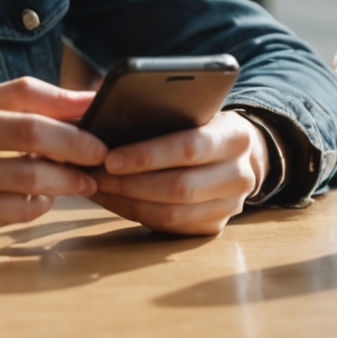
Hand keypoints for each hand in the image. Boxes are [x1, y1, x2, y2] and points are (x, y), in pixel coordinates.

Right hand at [0, 76, 103, 249]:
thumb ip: (18, 98)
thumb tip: (83, 99)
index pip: (30, 124)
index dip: (75, 134)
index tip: (103, 137)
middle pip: (35, 166)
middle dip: (77, 169)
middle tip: (99, 166)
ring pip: (27, 199)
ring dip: (59, 191)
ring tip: (73, 181)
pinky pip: (9, 220)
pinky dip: (30, 208)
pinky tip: (32, 197)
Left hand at [90, 110, 271, 235]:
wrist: (239, 154)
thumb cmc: (203, 125)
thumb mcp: (196, 111)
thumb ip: (167, 115)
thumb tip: (110, 126)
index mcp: (235, 136)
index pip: (188, 147)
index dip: (146, 155)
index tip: (109, 158)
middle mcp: (241, 174)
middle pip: (179, 187)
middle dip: (130, 184)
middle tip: (95, 176)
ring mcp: (231, 205)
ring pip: (173, 213)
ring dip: (128, 203)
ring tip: (98, 189)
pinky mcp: (216, 226)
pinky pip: (171, 227)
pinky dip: (137, 214)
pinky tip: (115, 200)